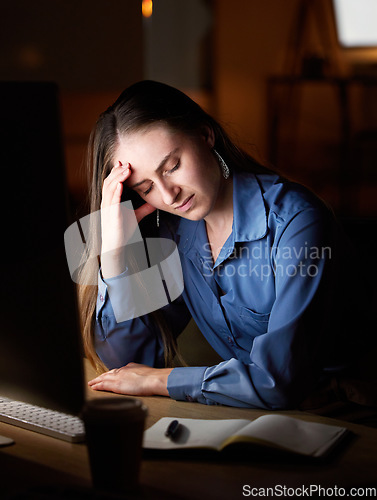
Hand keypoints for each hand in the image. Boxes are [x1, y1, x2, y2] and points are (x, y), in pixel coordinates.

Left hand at [88, 363, 172, 396]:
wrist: (154, 379)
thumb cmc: (154, 377)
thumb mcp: (146, 372)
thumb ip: (141, 373)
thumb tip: (142, 376)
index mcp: (130, 367)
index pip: (118, 370)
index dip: (111, 373)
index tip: (108, 375)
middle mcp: (123, 370)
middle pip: (109, 373)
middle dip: (102, 376)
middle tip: (95, 379)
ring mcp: (119, 377)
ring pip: (104, 378)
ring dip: (96, 381)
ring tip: (91, 383)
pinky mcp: (116, 385)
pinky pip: (103, 385)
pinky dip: (97, 385)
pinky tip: (93, 387)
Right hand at [100, 162, 155, 277]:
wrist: (116, 246)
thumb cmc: (123, 231)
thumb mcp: (136, 216)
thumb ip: (144, 208)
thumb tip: (155, 202)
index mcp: (111, 201)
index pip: (111, 182)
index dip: (116, 172)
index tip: (124, 163)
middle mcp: (107, 203)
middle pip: (109, 181)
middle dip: (117, 171)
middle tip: (127, 163)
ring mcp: (108, 209)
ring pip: (109, 188)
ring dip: (117, 177)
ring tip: (126, 169)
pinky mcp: (111, 216)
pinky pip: (112, 201)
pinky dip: (116, 191)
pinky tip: (120, 184)